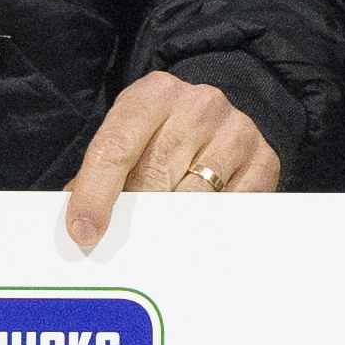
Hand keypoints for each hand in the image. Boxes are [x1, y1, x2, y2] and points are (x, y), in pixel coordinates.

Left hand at [63, 66, 277, 243]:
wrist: (220, 125)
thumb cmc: (160, 143)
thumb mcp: (127, 145)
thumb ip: (96, 180)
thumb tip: (79, 231)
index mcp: (153, 94)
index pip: (117, 146)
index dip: (96, 193)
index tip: (84, 232)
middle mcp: (199, 104)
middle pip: (154, 177)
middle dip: (134, 219)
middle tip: (120, 250)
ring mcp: (237, 130)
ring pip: (194, 200)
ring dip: (171, 230)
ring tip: (158, 246)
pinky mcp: (264, 161)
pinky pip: (230, 211)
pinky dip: (209, 231)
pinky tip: (195, 238)